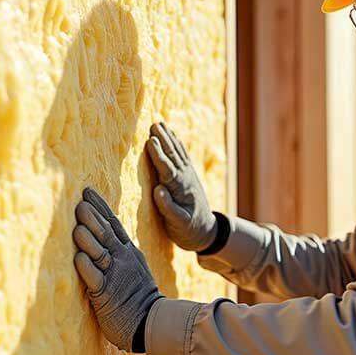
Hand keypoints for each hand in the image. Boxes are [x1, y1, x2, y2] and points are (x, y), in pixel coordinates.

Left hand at [71, 186, 163, 352]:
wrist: (150, 321)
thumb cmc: (137, 294)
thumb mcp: (134, 266)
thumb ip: (120, 249)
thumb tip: (105, 231)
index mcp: (128, 251)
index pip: (113, 223)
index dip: (100, 206)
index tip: (87, 191)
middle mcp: (122, 259)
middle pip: (106, 233)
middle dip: (92, 217)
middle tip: (80, 203)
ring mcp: (114, 276)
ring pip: (99, 253)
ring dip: (87, 239)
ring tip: (77, 226)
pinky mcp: (105, 294)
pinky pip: (94, 278)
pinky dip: (86, 267)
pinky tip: (78, 258)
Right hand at [146, 122, 216, 250]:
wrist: (205, 231)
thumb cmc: (188, 230)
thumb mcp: (178, 224)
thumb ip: (168, 208)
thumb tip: (158, 190)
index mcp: (180, 190)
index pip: (167, 169)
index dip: (158, 155)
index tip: (150, 140)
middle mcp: (185, 179)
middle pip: (173, 156)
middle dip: (163, 139)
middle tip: (154, 124)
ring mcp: (188, 176)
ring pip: (177, 153)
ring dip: (169, 138)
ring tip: (159, 124)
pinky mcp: (188, 176)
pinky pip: (182, 156)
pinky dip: (176, 144)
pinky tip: (172, 136)